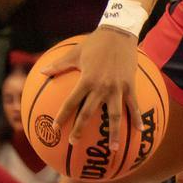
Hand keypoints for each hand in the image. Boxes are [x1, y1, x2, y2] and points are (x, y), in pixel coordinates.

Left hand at [54, 27, 139, 149]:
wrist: (119, 33)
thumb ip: (59, 65)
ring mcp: (117, 88)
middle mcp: (101, 87)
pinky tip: (140, 131)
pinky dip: (136, 118)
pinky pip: (133, 105)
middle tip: (74, 143)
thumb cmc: (95, 43)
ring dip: (114, 134)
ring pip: (114, 115)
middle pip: (89, 113)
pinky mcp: (130, 86)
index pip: (71, 102)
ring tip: (114, 149)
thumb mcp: (75, 53)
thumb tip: (42, 72)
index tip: (55, 128)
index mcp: (86, 80)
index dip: (62, 116)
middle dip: (80, 129)